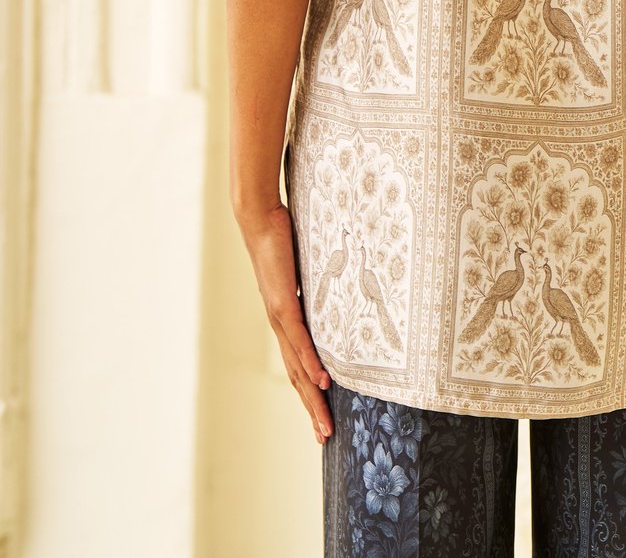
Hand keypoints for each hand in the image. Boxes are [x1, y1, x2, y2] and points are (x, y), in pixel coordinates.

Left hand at [234, 199, 333, 444]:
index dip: (308, 392)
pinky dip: (310, 363)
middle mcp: (280, 325)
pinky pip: (300, 339)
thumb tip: (336, 286)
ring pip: (297, 366)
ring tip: (324, 423)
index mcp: (284, 320)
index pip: (297, 365)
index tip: (320, 416)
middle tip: (324, 437)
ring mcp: (280, 317)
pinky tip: (322, 381)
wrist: (258, 219)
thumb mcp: (305, 268)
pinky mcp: (283, 303)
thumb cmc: (282, 239)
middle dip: (311, 409)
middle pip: (296, 377)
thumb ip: (316, 284)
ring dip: (311, 397)